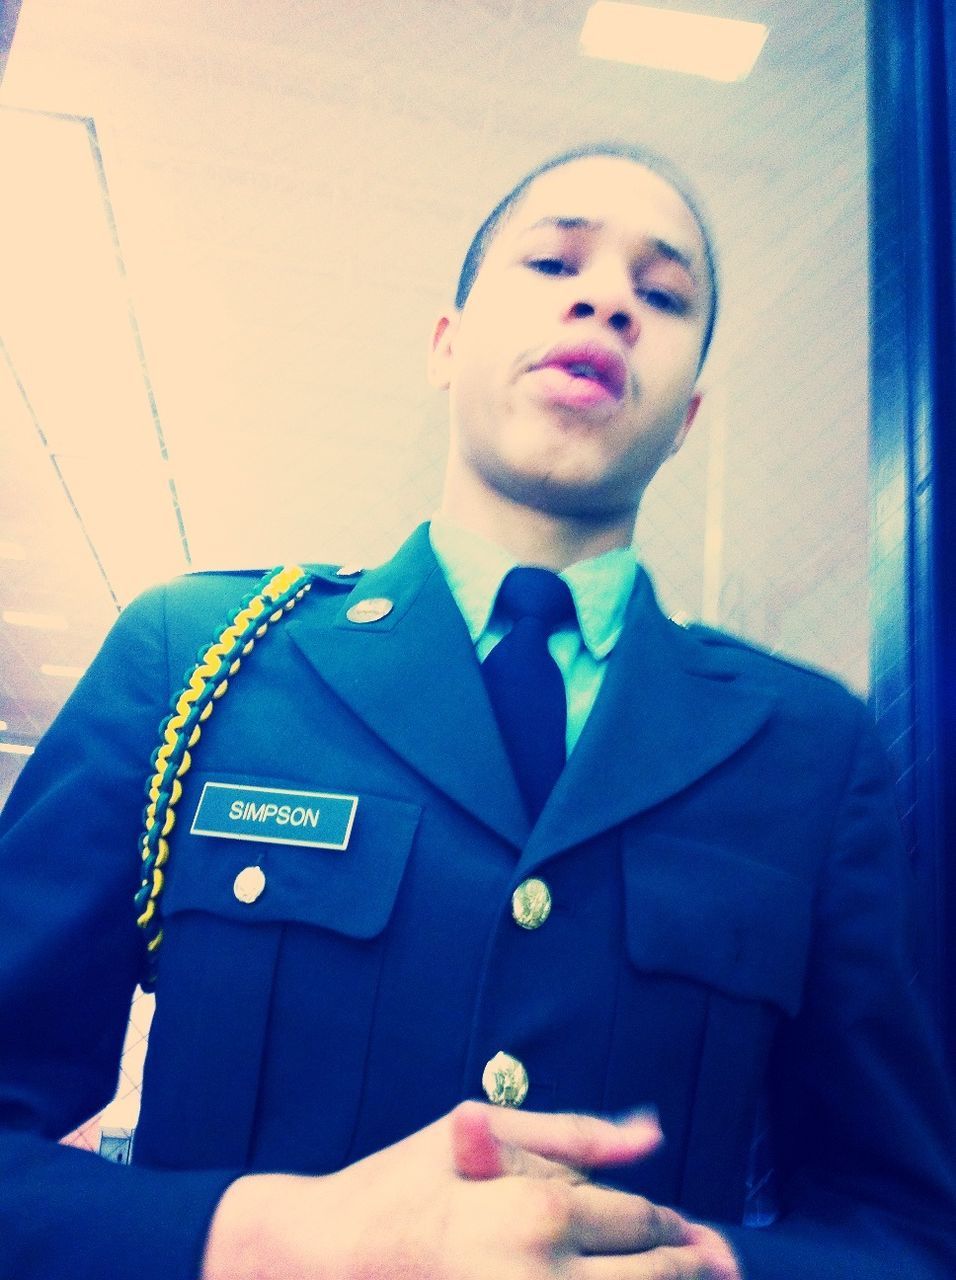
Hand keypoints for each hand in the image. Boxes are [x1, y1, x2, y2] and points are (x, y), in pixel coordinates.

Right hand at [201, 1102, 739, 1279]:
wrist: (312, 1259)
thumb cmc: (395, 1185)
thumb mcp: (475, 1132)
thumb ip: (571, 1135)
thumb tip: (652, 1133)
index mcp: (540, 1210)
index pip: (644, 1222)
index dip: (679, 1229)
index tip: (698, 1238)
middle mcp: (543, 1277)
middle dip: (695, 1274)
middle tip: (719, 1270)